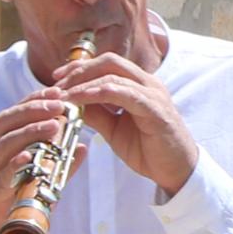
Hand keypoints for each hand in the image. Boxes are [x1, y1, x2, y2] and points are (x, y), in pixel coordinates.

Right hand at [0, 89, 78, 233]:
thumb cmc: (18, 207)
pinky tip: (30, 157)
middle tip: (60, 104)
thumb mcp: (43, 182)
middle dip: (32, 109)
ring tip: (53, 125)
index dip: (34, 100)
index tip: (58, 91)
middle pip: (4, 122)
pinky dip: (14, 166)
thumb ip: (61, 164)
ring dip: (28, 132)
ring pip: (1, 145)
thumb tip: (84, 145)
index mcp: (0, 149)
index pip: (14, 115)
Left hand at [52, 41, 200, 200]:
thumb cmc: (149, 150)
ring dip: (83, 83)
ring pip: (113, 75)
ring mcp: (153, 94)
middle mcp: (148, 84)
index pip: (107, 64)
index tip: (56, 78)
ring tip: (62, 95)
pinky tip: (80, 99)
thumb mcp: (113, 129)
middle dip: (79, 70)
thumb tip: (70, 103)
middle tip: (56, 84)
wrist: (176, 171)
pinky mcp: (155, 109)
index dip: (80, 67)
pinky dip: (97, 93)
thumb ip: (95, 114)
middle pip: (109, 62)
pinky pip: (122, 93)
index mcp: (140, 85)